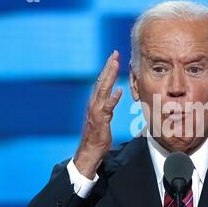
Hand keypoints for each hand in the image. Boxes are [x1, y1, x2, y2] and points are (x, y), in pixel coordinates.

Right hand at [74, 51, 122, 178]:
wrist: (89, 152)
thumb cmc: (98, 137)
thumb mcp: (104, 118)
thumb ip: (108, 105)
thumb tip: (115, 94)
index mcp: (95, 103)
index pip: (102, 82)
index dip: (107, 69)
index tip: (114, 57)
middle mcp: (94, 104)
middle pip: (101, 82)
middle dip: (108, 67)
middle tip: (114, 53)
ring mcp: (95, 112)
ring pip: (103, 90)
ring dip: (109, 76)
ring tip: (115, 64)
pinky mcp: (99, 121)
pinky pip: (107, 108)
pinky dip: (112, 99)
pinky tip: (119, 91)